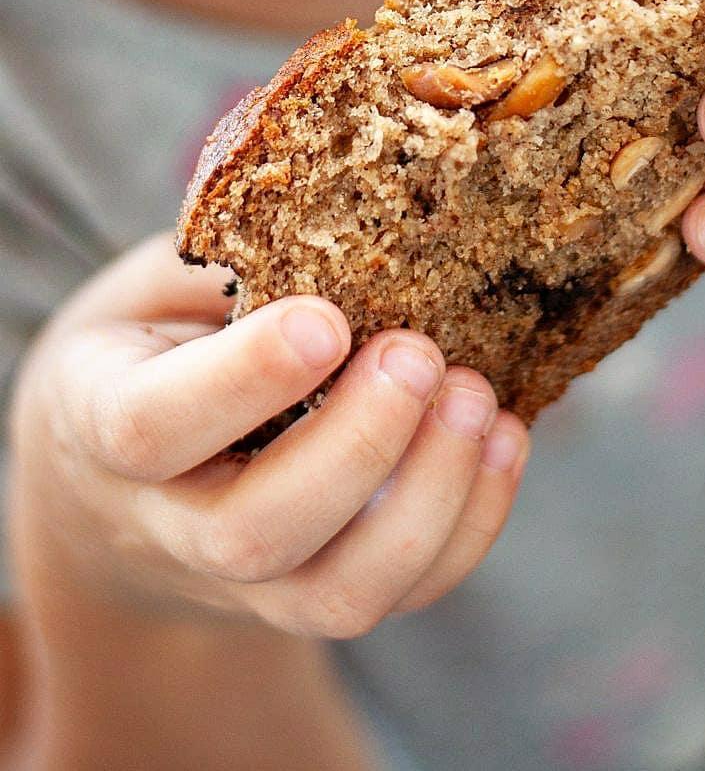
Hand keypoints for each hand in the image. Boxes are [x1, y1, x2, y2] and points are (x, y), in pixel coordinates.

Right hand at [11, 233, 529, 636]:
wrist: (116, 489)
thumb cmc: (150, 352)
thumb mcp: (149, 290)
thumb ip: (220, 262)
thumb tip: (339, 208)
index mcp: (101, 425)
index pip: (152, 428)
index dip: (245, 380)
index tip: (328, 319)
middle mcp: (168, 527)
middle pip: (254, 533)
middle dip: (358, 444)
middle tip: (419, 353)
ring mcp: (245, 584)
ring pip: (337, 593)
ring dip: (429, 495)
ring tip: (477, 397)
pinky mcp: (314, 597)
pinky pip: (401, 594)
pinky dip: (469, 524)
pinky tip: (502, 439)